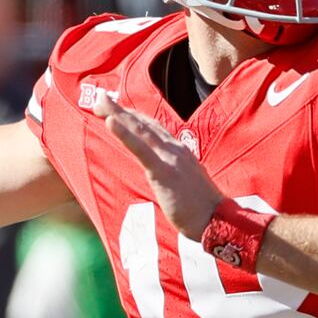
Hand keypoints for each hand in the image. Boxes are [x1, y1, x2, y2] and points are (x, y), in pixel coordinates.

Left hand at [94, 92, 221, 237]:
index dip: (132, 117)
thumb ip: (173, 170)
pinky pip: (141, 150)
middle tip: (99, 98)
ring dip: (118, 114)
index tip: (114, 109)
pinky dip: (124, 134)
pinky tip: (110, 121)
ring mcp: (170, 158)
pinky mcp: (164, 171)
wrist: (217, 220)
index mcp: (179, 151)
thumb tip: (161, 171)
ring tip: (100, 102)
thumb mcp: (185, 181)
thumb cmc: (201, 207)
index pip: (152, 128)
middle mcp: (174, 148)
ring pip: (140, 130)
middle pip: (143, 123)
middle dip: (120, 110)